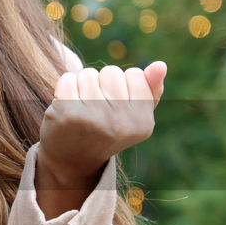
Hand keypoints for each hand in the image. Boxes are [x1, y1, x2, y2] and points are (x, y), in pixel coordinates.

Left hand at [35, 62, 165, 209]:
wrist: (72, 159)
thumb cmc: (107, 130)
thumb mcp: (135, 116)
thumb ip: (150, 90)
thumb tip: (160, 65)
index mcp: (142, 123)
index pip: (135, 75)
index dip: (122, 84)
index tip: (114, 105)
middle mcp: (120, 123)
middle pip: (111, 72)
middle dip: (101, 82)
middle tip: (95, 107)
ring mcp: (93, 119)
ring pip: (88, 74)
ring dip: (82, 84)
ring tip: (81, 106)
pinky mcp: (67, 114)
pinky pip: (68, 79)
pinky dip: (65, 87)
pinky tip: (65, 106)